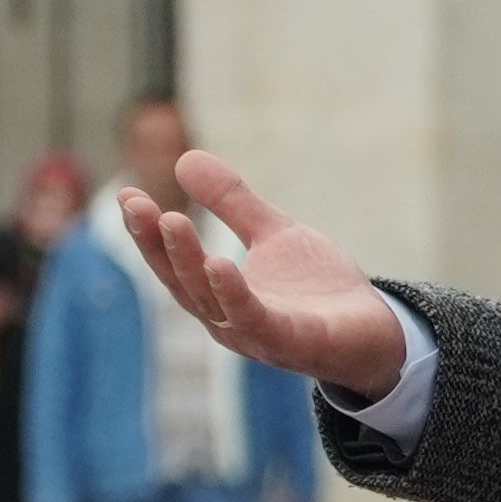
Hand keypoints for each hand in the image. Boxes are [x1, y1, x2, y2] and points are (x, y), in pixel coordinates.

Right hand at [115, 153, 409, 403]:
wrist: (373, 332)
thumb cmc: (318, 290)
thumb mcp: (272, 233)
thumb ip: (231, 202)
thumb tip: (184, 158)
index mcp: (216, 295)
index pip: (172, 263)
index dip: (146, 232)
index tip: (126, 195)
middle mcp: (226, 320)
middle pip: (181, 282)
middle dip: (157, 244)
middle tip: (138, 205)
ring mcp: (256, 335)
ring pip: (210, 300)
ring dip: (189, 261)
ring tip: (173, 221)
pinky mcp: (290, 343)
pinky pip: (255, 320)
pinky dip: (234, 295)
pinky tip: (220, 264)